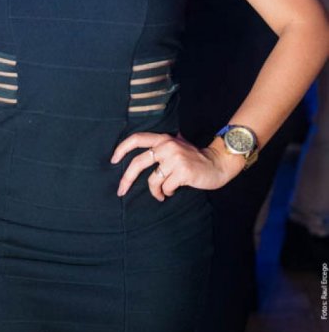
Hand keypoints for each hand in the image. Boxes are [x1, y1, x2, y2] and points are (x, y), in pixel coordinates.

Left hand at [110, 132, 244, 200]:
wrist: (217, 164)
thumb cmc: (194, 158)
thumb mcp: (176, 146)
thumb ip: (160, 148)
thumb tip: (136, 160)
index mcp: (163, 139)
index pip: (137, 139)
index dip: (122, 148)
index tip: (113, 160)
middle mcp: (167, 146)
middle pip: (138, 162)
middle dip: (126, 179)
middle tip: (121, 191)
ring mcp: (175, 158)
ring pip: (153, 180)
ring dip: (155, 191)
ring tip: (162, 193)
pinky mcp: (182, 172)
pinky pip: (166, 188)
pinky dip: (167, 193)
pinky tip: (173, 191)